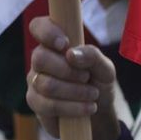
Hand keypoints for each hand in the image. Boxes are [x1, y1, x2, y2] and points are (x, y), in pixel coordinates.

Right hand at [26, 17, 120, 139]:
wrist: (100, 112)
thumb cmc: (98, 83)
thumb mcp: (105, 68)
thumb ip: (92, 56)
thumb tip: (71, 54)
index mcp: (55, 43)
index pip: (38, 27)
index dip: (47, 32)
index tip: (64, 44)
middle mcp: (40, 60)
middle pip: (40, 58)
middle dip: (68, 70)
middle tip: (87, 77)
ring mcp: (35, 82)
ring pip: (46, 84)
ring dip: (75, 91)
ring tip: (93, 95)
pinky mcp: (36, 104)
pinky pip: (47, 105)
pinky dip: (72, 107)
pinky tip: (88, 108)